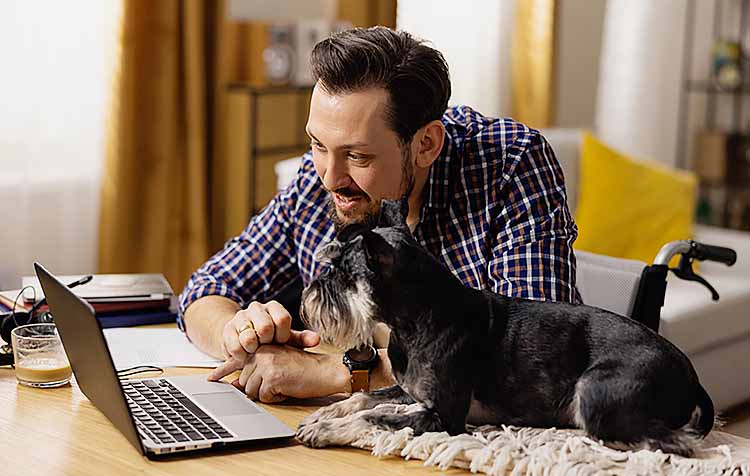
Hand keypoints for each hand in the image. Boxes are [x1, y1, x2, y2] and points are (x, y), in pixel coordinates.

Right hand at [207, 300, 319, 380]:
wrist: (243, 339)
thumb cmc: (269, 340)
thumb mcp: (286, 339)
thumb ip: (301, 339)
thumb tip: (316, 339)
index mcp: (274, 307)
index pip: (282, 319)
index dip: (282, 336)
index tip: (280, 342)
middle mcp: (256, 308)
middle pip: (265, 327)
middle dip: (267, 343)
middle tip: (266, 348)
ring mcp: (240, 317)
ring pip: (249, 336)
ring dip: (254, 350)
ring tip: (255, 352)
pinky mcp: (227, 329)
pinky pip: (235, 345)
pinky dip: (241, 355)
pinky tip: (245, 356)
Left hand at [230, 345, 345, 401]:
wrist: (326, 371)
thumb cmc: (305, 368)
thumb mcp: (278, 363)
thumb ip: (256, 370)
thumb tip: (235, 383)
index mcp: (262, 347)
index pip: (236, 360)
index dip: (223, 371)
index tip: (211, 377)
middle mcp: (261, 353)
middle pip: (244, 382)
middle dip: (259, 388)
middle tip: (280, 382)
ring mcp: (265, 364)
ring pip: (252, 392)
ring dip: (267, 394)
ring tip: (285, 384)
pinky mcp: (272, 376)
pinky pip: (264, 398)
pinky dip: (276, 399)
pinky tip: (288, 389)